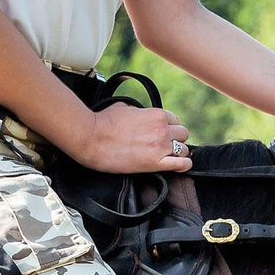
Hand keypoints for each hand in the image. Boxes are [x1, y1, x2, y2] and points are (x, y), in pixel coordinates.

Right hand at [77, 102, 191, 172]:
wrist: (90, 138)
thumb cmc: (103, 122)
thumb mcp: (124, 107)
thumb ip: (139, 111)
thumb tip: (138, 113)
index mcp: (157, 114)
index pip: (176, 121)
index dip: (169, 128)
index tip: (162, 134)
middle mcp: (162, 129)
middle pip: (183, 134)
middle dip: (175, 140)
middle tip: (163, 146)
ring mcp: (160, 146)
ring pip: (184, 149)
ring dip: (177, 153)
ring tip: (166, 157)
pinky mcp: (155, 163)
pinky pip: (182, 164)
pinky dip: (183, 165)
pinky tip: (179, 166)